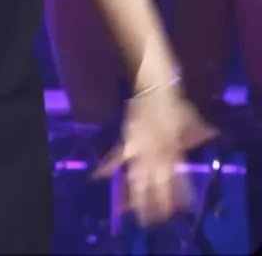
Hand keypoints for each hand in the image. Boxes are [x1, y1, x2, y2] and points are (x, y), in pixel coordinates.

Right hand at [91, 89, 217, 226]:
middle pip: (156, 186)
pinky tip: (96, 177)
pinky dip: (106, 166)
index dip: (180, 195)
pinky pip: (116, 157)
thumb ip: (198, 131)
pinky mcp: (128, 142)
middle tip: (154, 220)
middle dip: (155, 204)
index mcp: (175, 153)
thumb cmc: (175, 104)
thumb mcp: (190, 120)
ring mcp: (141, 150)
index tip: (181, 209)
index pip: (178, 180)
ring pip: (137, 179)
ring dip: (134, 196)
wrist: (157, 88)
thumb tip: (212, 133)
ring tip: (129, 212)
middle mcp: (158, 157)